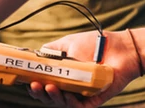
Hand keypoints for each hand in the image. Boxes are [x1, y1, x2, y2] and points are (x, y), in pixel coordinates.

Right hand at [27, 30, 143, 106]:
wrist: (120, 48)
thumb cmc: (95, 44)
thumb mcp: (67, 44)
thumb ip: (50, 51)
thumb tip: (33, 55)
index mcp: (61, 74)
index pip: (43, 84)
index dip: (33, 85)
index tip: (24, 81)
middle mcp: (69, 86)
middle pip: (50, 97)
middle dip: (39, 94)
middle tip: (34, 86)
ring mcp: (81, 94)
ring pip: (62, 102)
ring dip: (52, 97)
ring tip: (48, 87)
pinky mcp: (94, 100)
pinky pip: (80, 107)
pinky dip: (71, 102)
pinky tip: (66, 95)